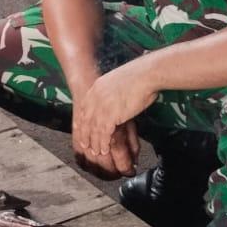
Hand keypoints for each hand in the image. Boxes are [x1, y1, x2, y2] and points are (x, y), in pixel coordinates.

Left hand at [73, 63, 156, 177]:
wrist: (145, 74)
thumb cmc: (138, 77)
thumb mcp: (118, 82)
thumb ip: (111, 91)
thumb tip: (115, 98)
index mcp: (96, 88)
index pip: (84, 108)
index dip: (83, 120)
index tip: (81, 128)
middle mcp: (95, 97)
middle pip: (86, 120)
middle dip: (85, 134)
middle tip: (85, 145)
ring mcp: (101, 106)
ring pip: (93, 129)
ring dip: (94, 143)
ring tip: (96, 152)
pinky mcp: (110, 115)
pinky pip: (103, 134)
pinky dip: (103, 144)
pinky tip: (104, 150)